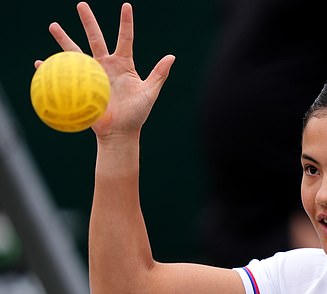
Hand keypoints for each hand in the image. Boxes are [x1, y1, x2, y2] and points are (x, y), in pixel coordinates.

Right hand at [36, 2, 174, 136]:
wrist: (120, 133)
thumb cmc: (137, 115)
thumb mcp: (149, 93)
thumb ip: (159, 75)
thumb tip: (171, 56)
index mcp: (124, 64)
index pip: (125, 39)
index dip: (126, 23)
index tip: (126, 5)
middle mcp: (106, 65)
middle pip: (95, 39)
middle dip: (89, 21)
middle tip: (81, 5)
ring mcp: (92, 75)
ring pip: (76, 52)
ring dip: (64, 40)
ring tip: (53, 26)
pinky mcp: (82, 87)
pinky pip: (64, 76)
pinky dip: (51, 70)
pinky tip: (40, 63)